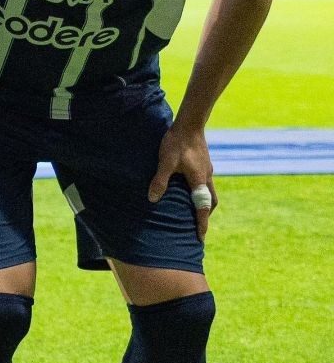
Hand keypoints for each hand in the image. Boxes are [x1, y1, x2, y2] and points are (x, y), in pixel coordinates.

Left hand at [149, 118, 215, 239]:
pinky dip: (199, 191)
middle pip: (211, 201)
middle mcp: (206, 177)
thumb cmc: (177, 143)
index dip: (201, 223)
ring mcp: (206, 169)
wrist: (190, 124)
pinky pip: (204, 182)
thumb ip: (160, 181)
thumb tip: (152, 200)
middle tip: (198, 226)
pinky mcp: (203, 163)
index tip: (200, 238)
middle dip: (205, 214)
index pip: (202, 207)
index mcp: (199, 180)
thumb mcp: (165, 163)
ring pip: (209, 191)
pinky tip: (188, 188)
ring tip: (192, 210)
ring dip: (203, 202)